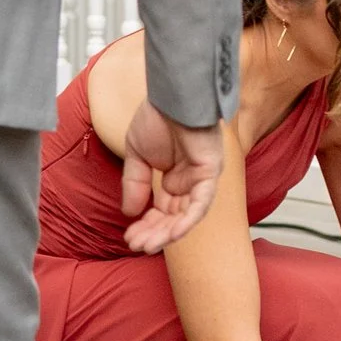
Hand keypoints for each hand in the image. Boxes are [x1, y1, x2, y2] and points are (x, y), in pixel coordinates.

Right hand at [119, 104, 224, 252]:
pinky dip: (187, 220)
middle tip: (136, 246)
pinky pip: (201, 203)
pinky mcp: (211, 172)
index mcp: (174, 177)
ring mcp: (202, 177)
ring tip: (146, 245)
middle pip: (173, 217)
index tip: (129, 237)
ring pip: (186, 215)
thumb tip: (129, 212)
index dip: (146, 225)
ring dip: (167, 233)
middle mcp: (190, 181)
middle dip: (154, 233)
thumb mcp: (137, 155)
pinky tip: (170, 235)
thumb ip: (135, 183)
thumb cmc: (157, 117)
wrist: (169, 94)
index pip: (162, 210)